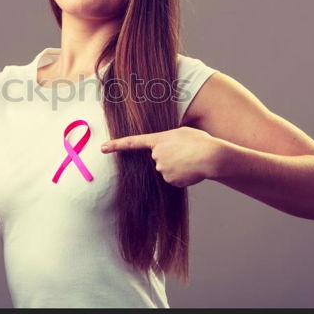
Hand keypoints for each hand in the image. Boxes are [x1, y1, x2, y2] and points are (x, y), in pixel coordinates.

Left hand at [100, 126, 224, 187]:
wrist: (211, 156)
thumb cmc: (200, 141)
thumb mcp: (182, 132)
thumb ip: (169, 140)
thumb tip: (165, 151)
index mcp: (158, 140)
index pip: (132, 142)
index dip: (116, 145)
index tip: (102, 148)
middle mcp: (156, 155)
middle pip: (158, 158)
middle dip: (169, 156)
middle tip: (185, 152)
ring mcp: (162, 169)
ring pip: (166, 169)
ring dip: (177, 166)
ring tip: (190, 160)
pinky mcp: (170, 181)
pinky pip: (174, 179)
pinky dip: (182, 175)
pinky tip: (191, 170)